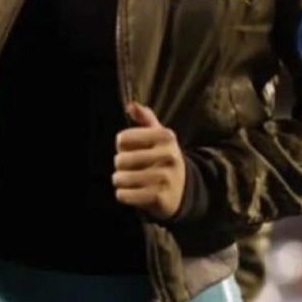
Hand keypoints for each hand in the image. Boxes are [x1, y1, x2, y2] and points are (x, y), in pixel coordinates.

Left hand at [113, 102, 185, 219]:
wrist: (182, 189)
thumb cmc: (162, 156)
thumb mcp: (158, 134)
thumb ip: (144, 117)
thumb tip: (131, 104)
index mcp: (165, 136)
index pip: (123, 138)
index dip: (121, 144)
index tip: (129, 147)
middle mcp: (169, 155)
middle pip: (121, 159)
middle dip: (119, 164)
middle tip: (126, 166)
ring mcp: (165, 177)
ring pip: (121, 178)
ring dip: (119, 180)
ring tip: (125, 179)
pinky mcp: (160, 197)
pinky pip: (125, 195)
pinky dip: (123, 194)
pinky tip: (129, 191)